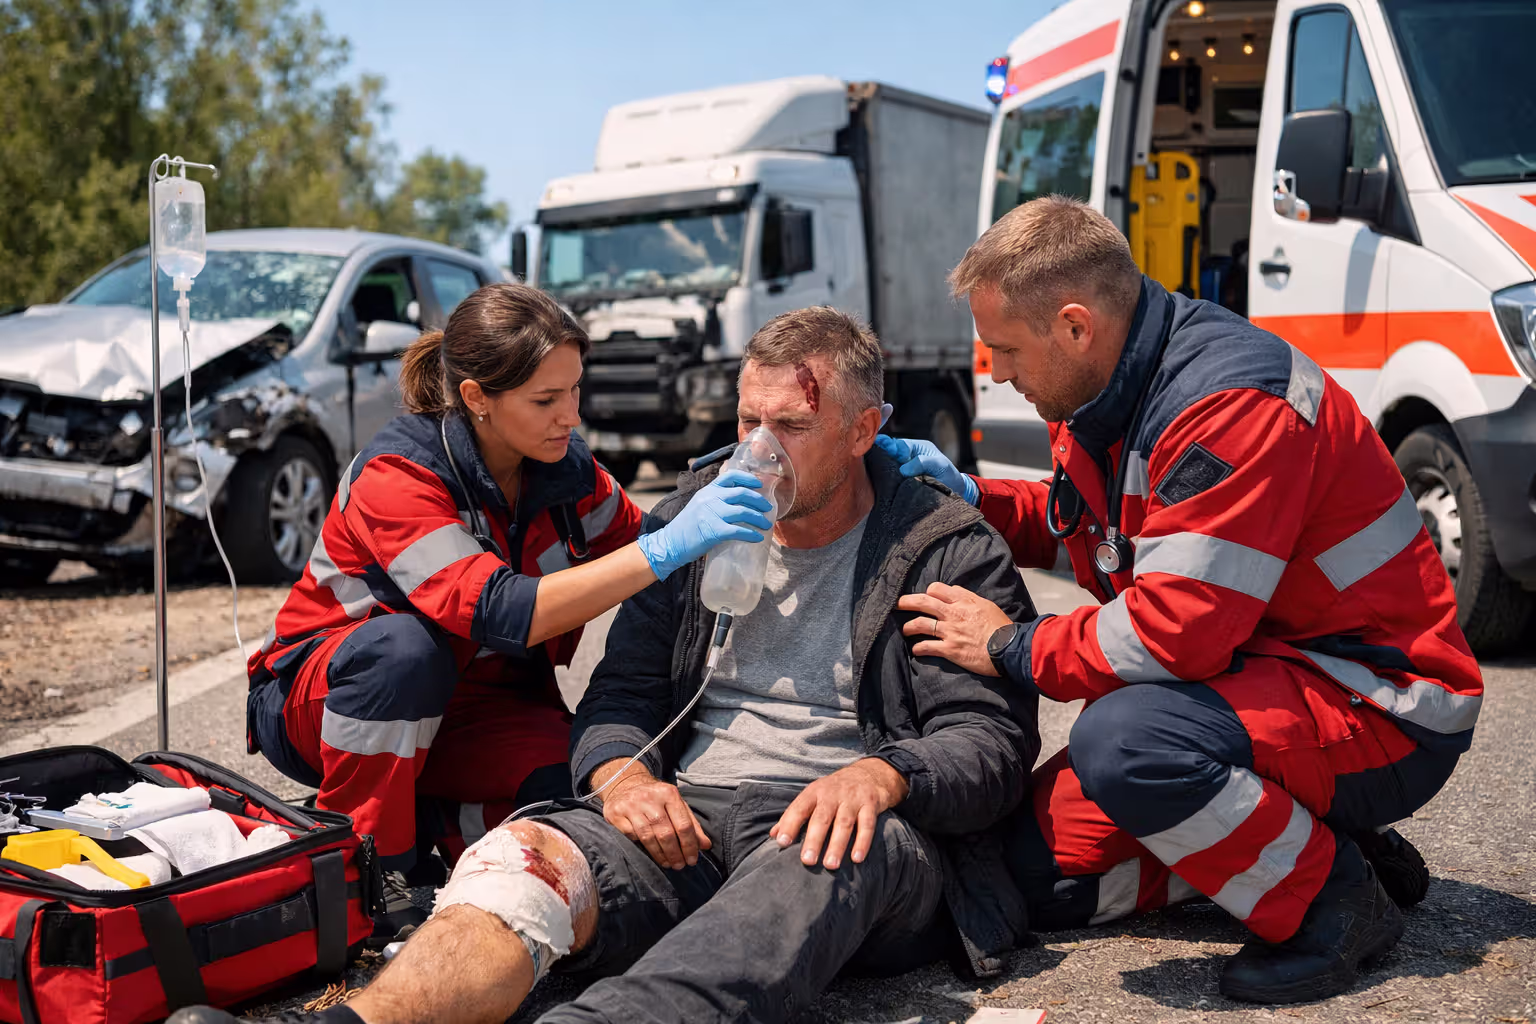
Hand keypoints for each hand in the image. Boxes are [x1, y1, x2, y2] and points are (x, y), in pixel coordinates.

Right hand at [594, 761, 711, 869]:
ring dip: (660, 855)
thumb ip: (692, 824)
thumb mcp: (676, 805)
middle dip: (675, 853)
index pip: (683, 824)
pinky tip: (649, 853)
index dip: (689, 845)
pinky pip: (631, 835)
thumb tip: (706, 846)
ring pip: (648, 837)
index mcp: (669, 793)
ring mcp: (631, 805)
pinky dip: (642, 846)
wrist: (624, 783)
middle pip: (666, 833)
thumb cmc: (656, 799)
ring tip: (668, 863)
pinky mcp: (616, 813)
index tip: (692, 859)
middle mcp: (650, 798)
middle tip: (680, 865)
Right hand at [636, 469, 772, 580]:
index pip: (730, 476)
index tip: (759, 484)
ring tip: (766, 525)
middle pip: (742, 493)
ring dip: (759, 519)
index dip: (748, 478)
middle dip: (759, 501)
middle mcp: (710, 499)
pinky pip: (739, 531)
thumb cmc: (686, 527)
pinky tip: (757, 538)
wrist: (670, 543)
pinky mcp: (714, 531)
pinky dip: (751, 535)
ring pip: (744, 512)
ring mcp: (712, 514)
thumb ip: (715, 501)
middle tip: (768, 508)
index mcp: (707, 491)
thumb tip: (739, 505)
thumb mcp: (699, 505)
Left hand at [770, 759, 909, 869]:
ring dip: (837, 845)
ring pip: (844, 823)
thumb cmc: (834, 791)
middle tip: (807, 860)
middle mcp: (832, 794)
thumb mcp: (813, 797)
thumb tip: (773, 835)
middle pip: (821, 818)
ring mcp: (852, 799)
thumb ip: (794, 815)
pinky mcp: (870, 805)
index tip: (782, 842)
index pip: (799, 808)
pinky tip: (857, 858)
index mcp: (814, 793)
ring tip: (830, 865)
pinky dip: (863, 842)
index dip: (790, 824)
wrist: (868, 774)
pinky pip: (867, 825)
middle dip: (814, 839)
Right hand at [873, 436, 978, 504]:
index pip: (900, 444)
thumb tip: (903, 470)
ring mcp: (904, 469)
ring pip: (888, 465)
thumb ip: (923, 462)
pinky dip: (884, 478)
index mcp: (917, 448)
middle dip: (880, 452)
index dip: (890, 446)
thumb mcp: (940, 465)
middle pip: (890, 452)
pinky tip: (874, 477)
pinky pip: (890, 478)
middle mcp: (908, 457)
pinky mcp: (901, 482)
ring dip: (880, 465)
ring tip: (869, 463)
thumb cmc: (949, 476)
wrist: (955, 492)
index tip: (879, 444)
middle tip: (869, 450)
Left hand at [897, 582, 1011, 676]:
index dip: (928, 592)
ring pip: (920, 624)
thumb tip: (955, 590)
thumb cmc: (1002, 628)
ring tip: (904, 630)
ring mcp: (950, 632)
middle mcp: (953, 614)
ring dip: (908, 626)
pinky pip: (926, 647)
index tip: (926, 597)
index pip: (937, 589)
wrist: (1010, 648)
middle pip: (923, 603)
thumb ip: (969, 598)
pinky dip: (918, 648)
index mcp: (964, 601)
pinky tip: (915, 650)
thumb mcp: (987, 606)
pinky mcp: (950, 650)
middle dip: (906, 602)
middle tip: (897, 604)